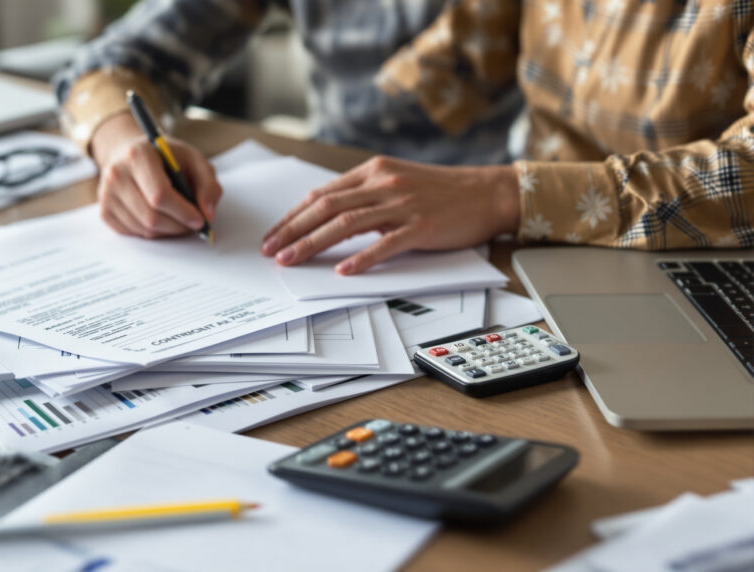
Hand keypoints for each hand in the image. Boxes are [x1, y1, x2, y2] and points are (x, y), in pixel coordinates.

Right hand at [90, 112, 221, 237]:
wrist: (132, 154)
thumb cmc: (165, 158)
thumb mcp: (194, 160)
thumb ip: (208, 185)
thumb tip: (208, 214)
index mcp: (138, 155)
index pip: (160, 195)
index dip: (183, 212)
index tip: (200, 220)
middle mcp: (116, 174)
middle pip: (151, 217)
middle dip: (178, 226)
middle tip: (193, 224)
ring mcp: (107, 195)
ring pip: (144, 229)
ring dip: (168, 231)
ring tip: (179, 220)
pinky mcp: (105, 212)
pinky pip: (134, 234)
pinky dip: (153, 232)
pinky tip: (161, 218)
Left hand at [260, 156, 519, 274]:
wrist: (489, 192)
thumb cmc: (442, 192)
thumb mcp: (397, 182)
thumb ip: (365, 194)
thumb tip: (328, 215)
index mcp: (373, 170)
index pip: (322, 194)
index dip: (293, 216)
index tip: (273, 235)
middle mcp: (383, 182)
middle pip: (326, 207)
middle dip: (292, 230)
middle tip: (271, 251)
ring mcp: (402, 203)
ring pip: (346, 223)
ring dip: (313, 243)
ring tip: (291, 260)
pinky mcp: (421, 225)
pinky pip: (385, 243)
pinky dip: (361, 258)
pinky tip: (342, 270)